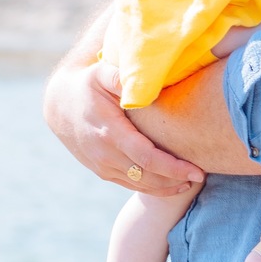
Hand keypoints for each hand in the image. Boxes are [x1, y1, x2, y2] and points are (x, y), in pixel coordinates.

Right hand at [43, 56, 205, 196]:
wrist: (60, 105)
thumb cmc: (89, 84)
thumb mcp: (102, 73)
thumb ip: (122, 78)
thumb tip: (145, 82)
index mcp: (109, 132)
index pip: (146, 157)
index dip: (173, 167)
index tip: (196, 170)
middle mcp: (104, 154)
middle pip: (146, 176)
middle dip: (174, 180)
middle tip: (200, 176)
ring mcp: (102, 166)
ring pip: (139, 185)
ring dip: (166, 188)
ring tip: (191, 183)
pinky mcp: (102, 171)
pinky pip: (130, 185)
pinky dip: (152, 189)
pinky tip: (171, 185)